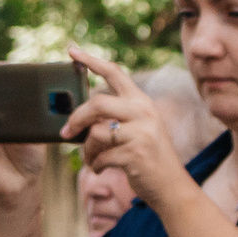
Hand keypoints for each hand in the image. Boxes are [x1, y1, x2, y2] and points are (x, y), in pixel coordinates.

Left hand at [60, 48, 188, 205]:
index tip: (71, 49)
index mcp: (143, 103)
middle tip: (65, 132)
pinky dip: (95, 165)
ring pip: (95, 132)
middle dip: (76, 119)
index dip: (91, 60)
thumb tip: (80, 115)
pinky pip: (100, 155)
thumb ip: (117, 117)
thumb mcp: (140, 130)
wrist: (172, 187)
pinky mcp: (135, 154)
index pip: (115, 73)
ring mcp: (142, 133)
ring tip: (91, 159)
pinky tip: (102, 169)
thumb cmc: (149, 158)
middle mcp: (144, 113)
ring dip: (86, 150)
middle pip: (97, 103)